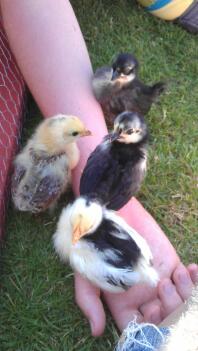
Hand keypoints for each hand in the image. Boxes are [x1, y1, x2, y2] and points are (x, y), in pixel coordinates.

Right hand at [75, 198, 197, 335]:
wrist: (113, 213)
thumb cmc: (96, 246)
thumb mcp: (87, 274)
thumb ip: (89, 302)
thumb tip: (96, 331)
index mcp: (124, 306)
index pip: (142, 331)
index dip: (152, 328)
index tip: (154, 309)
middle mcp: (144, 298)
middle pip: (166, 321)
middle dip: (172, 310)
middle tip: (163, 286)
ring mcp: (159, 283)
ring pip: (181, 304)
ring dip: (185, 295)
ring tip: (175, 276)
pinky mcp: (171, 266)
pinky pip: (190, 283)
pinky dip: (194, 281)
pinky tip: (189, 269)